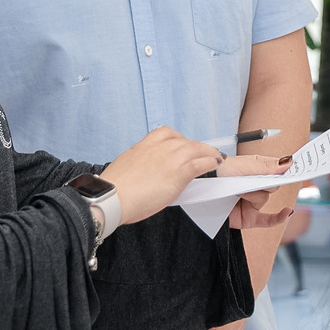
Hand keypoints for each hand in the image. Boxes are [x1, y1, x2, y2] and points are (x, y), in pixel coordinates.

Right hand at [100, 128, 223, 224]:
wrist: (113, 197)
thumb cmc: (115, 189)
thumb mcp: (127, 167)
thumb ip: (141, 166)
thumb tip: (147, 174)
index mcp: (144, 145)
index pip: (167, 133)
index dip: (179, 139)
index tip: (183, 145)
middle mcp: (160, 147)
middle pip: (185, 141)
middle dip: (197, 147)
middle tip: (205, 154)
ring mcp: (171, 158)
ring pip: (197, 149)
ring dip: (209, 153)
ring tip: (216, 158)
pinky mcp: (180, 172)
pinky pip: (202, 163)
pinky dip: (212, 162)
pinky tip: (216, 164)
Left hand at [219, 155, 295, 229]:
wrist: (197, 188)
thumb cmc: (215, 172)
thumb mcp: (241, 166)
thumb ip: (265, 166)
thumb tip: (289, 162)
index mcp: (255, 170)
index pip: (276, 169)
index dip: (286, 168)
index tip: (297, 165)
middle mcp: (255, 185)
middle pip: (272, 185)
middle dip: (262, 182)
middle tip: (251, 179)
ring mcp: (251, 202)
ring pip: (264, 199)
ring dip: (252, 195)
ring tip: (236, 191)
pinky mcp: (247, 218)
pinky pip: (268, 220)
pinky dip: (279, 217)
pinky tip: (287, 212)